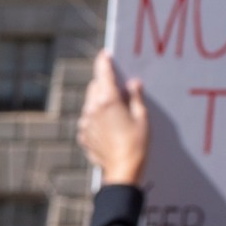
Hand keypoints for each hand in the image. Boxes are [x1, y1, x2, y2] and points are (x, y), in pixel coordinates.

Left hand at [78, 49, 149, 186]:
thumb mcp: (142, 116)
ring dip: (100, 102)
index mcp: (107, 100)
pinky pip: (88, 120)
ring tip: (117, 111)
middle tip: (119, 89)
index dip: (104, 61)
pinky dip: (96, 118)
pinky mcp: (83, 136)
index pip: (103, 72)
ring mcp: (85, 123)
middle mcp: (92, 109)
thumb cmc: (137, 143)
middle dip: (105, 84)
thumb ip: (135, 96)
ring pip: (90, 104)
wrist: (123, 171)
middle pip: (94, 87)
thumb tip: (132, 83)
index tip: (106, 54)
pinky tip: (110, 127)